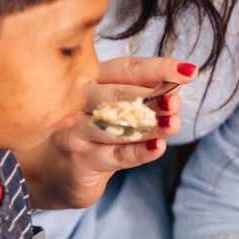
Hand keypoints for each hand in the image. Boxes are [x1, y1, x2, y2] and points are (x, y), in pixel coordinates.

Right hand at [40, 57, 197, 208]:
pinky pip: (114, 155)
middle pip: (117, 94)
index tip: (189, 71)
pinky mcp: (80, 158)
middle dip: (151, 96)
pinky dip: (138, 152)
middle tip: (176, 101)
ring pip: (116, 125)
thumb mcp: (112, 109)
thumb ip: (142, 97)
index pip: (127, 68)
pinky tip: (158, 147)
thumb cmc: (88, 132)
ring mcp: (75, 129)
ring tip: (173, 124)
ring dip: (148, 125)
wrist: (49, 170)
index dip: (159, 68)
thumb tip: (177, 87)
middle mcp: (78, 99)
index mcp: (91, 78)